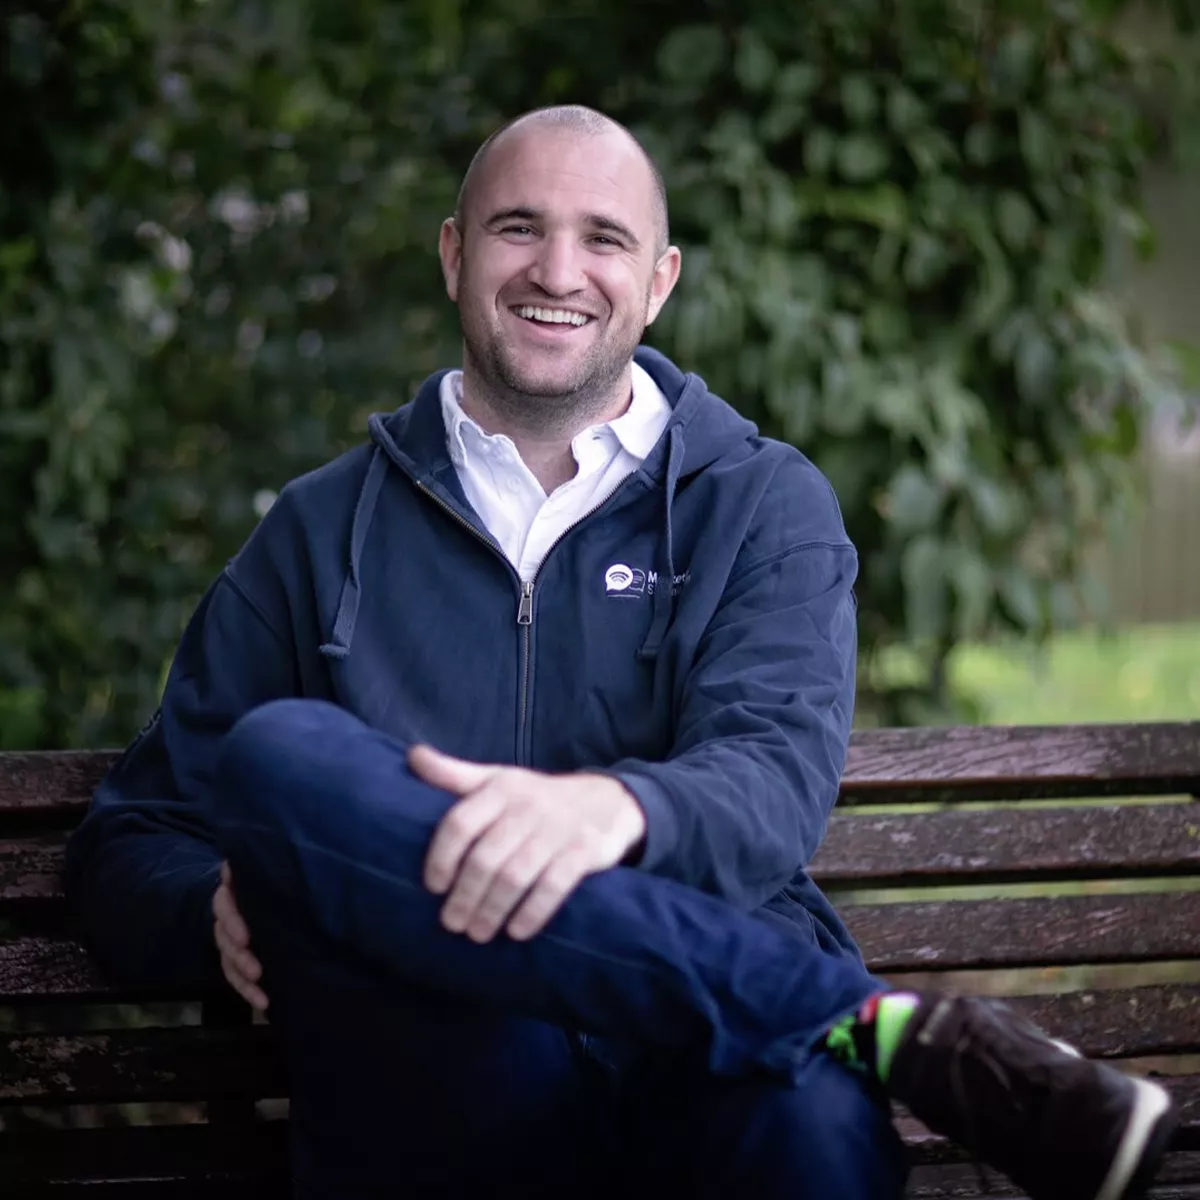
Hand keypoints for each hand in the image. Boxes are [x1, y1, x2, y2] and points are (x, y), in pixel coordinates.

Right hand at [213, 862, 268, 1011]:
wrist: (280, 894)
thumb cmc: (283, 878)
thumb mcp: (283, 871)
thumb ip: (283, 868)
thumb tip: (303, 854)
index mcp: (237, 889)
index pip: (224, 902)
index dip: (232, 920)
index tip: (245, 938)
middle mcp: (230, 914)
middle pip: (223, 935)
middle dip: (237, 955)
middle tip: (255, 970)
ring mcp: (232, 937)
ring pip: (227, 958)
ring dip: (241, 976)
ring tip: (259, 987)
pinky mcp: (239, 958)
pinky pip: (236, 977)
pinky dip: (248, 992)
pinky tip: (264, 1003)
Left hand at [410, 747, 645, 943]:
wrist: (609, 800)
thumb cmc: (538, 797)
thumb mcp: (498, 779)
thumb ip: (455, 774)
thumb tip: (414, 756)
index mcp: (501, 787)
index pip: (460, 823)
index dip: (442, 858)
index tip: (433, 887)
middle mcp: (528, 805)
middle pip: (486, 857)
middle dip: (465, 896)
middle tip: (452, 923)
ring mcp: (559, 827)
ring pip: (515, 875)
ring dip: (492, 910)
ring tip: (477, 933)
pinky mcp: (585, 849)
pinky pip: (554, 886)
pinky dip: (532, 912)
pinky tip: (516, 932)